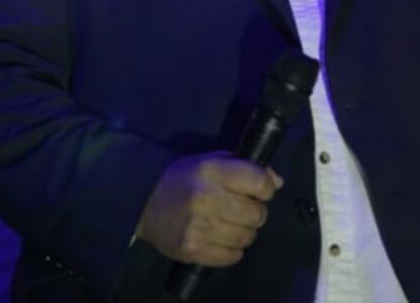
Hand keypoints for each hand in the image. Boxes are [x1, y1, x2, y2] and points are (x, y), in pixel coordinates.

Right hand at [134, 153, 282, 266]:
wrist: (143, 201)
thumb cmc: (183, 178)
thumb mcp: (212, 162)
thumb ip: (245, 168)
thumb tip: (276, 182)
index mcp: (212, 172)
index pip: (259, 182)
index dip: (265, 188)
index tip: (259, 191)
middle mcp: (205, 198)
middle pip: (256, 214)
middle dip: (255, 212)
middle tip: (242, 210)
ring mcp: (198, 227)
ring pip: (246, 237)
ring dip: (244, 232)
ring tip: (230, 224)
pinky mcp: (191, 250)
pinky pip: (231, 257)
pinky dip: (232, 250)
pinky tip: (221, 238)